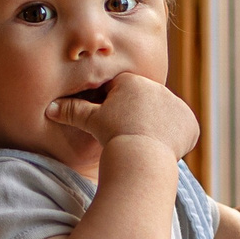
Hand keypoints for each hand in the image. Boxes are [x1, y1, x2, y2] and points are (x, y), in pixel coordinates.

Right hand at [46, 72, 198, 161]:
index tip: (113, 124)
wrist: (140, 156)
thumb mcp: (89, 122)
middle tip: (128, 138)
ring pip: (164, 116)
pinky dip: (174, 140)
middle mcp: (158, 89)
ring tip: (144, 147)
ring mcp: (177, 106)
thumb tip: (49, 108)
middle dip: (138, 117)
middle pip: (146, 103)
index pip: (124, 91)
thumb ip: (71, 111)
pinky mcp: (190, 124)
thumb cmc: (112, 136)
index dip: (116, 108)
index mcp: (134, 82)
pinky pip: (182, 130)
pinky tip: (162, 151)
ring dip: (157, 128)